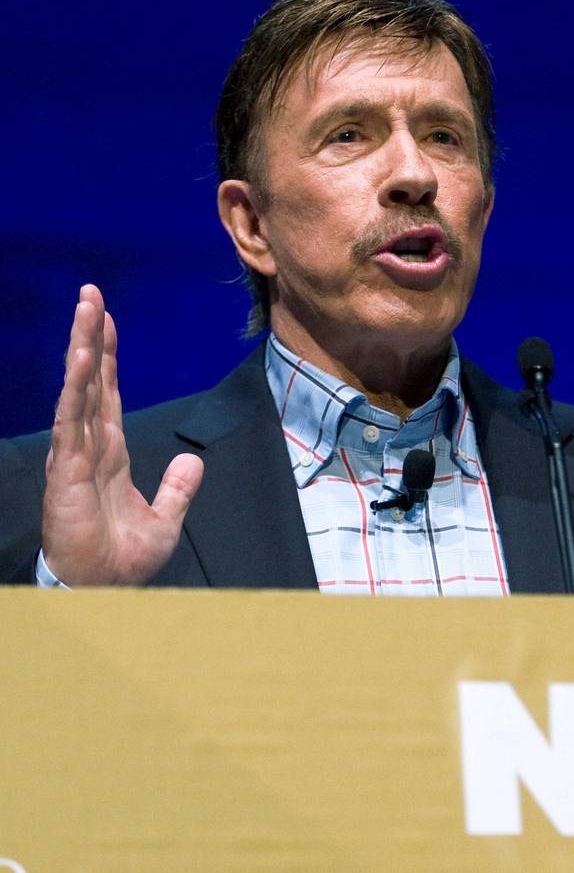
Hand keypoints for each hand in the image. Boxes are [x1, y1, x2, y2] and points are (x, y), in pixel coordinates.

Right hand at [42, 285, 203, 584]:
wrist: (106, 590)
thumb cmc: (124, 558)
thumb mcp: (166, 518)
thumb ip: (178, 488)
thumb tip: (192, 461)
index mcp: (111, 452)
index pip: (108, 392)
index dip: (109, 356)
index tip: (108, 320)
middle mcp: (90, 445)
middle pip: (92, 379)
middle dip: (92, 336)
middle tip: (92, 294)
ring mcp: (77, 453)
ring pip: (80, 389)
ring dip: (83, 347)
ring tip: (86, 308)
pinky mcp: (70, 469)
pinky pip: (74, 420)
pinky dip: (78, 387)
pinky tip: (83, 358)